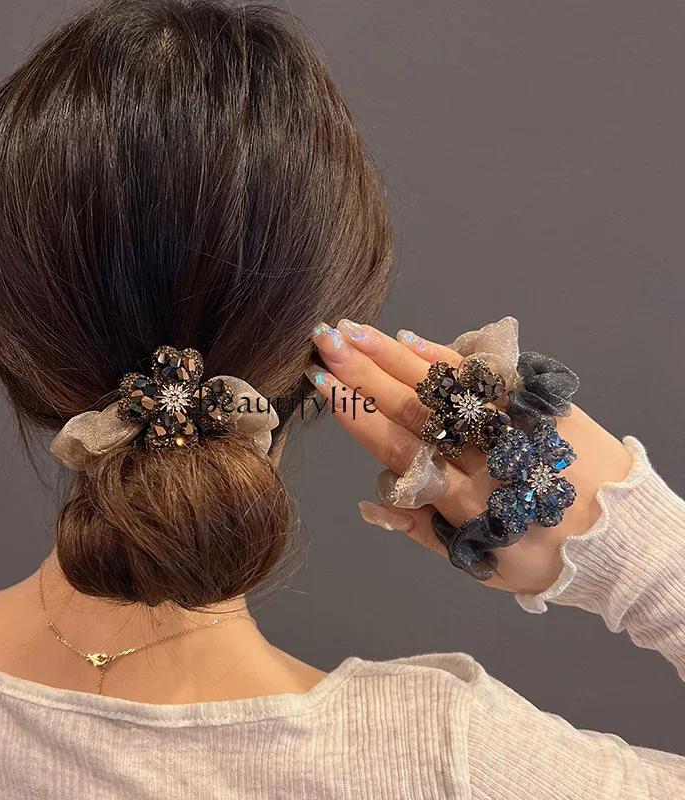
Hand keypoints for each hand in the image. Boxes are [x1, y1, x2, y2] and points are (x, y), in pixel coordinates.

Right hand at [307, 320, 633, 594]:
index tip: (323, 386)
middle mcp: (484, 458)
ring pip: (444, 386)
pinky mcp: (538, 405)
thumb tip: (373, 506)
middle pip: (413, 408)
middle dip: (363, 373)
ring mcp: (511, 426)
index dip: (357, 415)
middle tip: (324, 341)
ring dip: (393, 356)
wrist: (624, 539)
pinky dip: (447, 357)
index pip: (398, 449)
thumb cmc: (542, 557)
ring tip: (354, 331)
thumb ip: (423, 531)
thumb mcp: (480, 563)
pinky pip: (487, 377)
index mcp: (464, 501)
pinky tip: (410, 340)